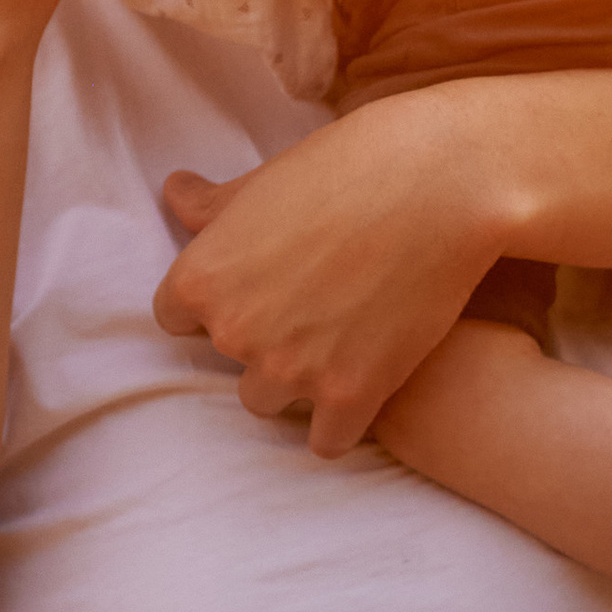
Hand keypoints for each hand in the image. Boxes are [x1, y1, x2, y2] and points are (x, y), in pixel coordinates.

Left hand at [153, 81, 507, 455]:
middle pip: (227, 362)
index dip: (217, 303)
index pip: (176, 318)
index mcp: (200, 278)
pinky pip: (326, 441)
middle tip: (310, 306)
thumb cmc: (347, 170)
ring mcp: (290, 369)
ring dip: (295, 382)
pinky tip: (360, 391)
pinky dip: (340, 423)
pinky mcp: (350, 396)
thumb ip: (211, 207)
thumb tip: (174, 192)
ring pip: (268, 402)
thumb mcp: (263, 182)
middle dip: (261, 340)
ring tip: (335, 344)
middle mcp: (234, 331)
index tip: (255, 288)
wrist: (437, 187)